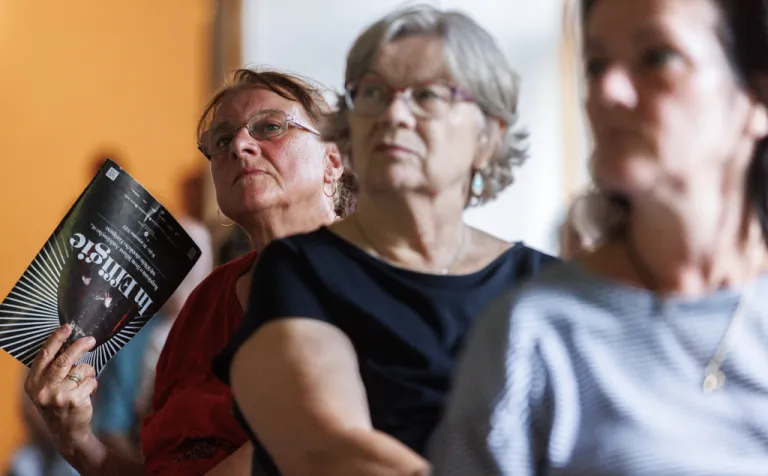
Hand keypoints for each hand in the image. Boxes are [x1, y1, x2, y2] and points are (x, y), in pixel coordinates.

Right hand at [24, 324, 97, 454]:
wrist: (67, 432)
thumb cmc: (58, 404)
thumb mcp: (46, 389)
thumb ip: (51, 370)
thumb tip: (68, 342)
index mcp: (32, 384)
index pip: (44, 356)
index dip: (56, 339)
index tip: (67, 328)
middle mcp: (43, 390)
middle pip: (64, 360)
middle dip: (79, 346)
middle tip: (90, 339)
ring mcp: (59, 396)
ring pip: (82, 370)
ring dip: (89, 372)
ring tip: (85, 381)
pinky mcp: (75, 401)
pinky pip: (91, 381)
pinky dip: (93, 383)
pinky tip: (87, 393)